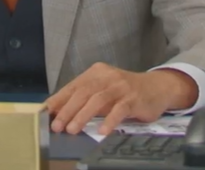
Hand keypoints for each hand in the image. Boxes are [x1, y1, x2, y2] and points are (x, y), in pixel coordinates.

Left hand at [46, 63, 198, 135]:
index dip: (60, 99)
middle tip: (57, 125)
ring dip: (83, 116)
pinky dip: (109, 121)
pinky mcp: (133, 99)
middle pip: (83, 92)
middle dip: (68, 110)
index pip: (74, 85)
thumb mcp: (104, 89)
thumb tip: (60, 111)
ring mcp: (121, 87)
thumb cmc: (125, 91)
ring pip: (98, 100)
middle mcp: (107, 76)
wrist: (157, 87)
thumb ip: (85, 97)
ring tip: (72, 130)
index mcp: (97, 72)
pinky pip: (119, 110)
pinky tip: (101, 131)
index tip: (47, 113)